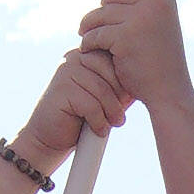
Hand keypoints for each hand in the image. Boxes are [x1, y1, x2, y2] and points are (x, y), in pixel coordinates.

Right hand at [8, 36, 126, 175]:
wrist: (48, 139)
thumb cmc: (79, 118)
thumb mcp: (103, 99)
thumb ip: (118, 87)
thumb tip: (145, 81)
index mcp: (85, 55)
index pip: (115, 59)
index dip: (124, 82)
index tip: (127, 101)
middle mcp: (73, 58)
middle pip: (110, 72)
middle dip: (119, 97)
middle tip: (120, 116)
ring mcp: (65, 72)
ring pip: (102, 90)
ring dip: (111, 112)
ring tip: (114, 124)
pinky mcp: (60, 90)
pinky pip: (91, 105)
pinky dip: (99, 121)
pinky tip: (99, 130)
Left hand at [82, 0, 191, 111]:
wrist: (167, 92)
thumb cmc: (160, 61)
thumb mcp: (161, 25)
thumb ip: (146, 5)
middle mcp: (155, 3)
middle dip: (101, 9)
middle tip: (97, 25)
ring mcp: (140, 18)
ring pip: (99, 13)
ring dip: (89, 27)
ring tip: (93, 40)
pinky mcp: (124, 36)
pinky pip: (94, 33)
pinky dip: (88, 43)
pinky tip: (91, 51)